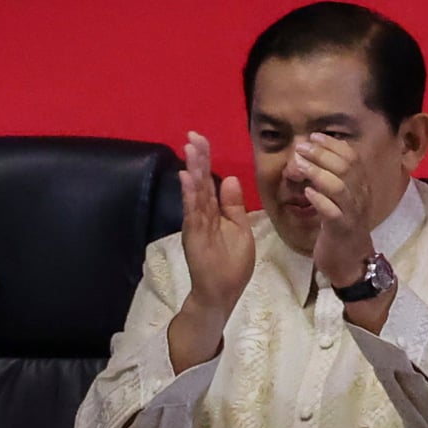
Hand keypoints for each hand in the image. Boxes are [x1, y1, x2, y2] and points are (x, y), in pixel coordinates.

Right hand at [179, 131, 255, 319]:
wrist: (222, 292)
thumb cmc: (232, 263)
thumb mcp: (240, 229)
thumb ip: (234, 205)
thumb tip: (231, 178)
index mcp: (215, 211)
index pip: (210, 180)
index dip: (206, 160)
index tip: (200, 139)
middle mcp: (203, 214)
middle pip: (201, 181)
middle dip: (198, 158)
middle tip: (193, 135)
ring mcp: (197, 224)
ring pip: (196, 193)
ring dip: (193, 171)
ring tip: (190, 150)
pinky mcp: (195, 237)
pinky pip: (193, 213)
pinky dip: (190, 195)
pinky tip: (187, 178)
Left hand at [295, 133, 374, 286]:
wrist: (351, 262)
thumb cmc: (341, 228)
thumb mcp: (340, 200)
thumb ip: (332, 179)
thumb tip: (313, 156)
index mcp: (361, 186)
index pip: (352, 157)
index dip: (332, 144)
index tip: (312, 137)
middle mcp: (360, 196)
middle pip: (345, 167)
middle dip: (321, 154)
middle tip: (300, 148)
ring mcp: (352, 214)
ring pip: (339, 186)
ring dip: (317, 173)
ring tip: (298, 167)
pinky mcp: (341, 230)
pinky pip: (332, 212)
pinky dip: (320, 200)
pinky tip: (307, 194)